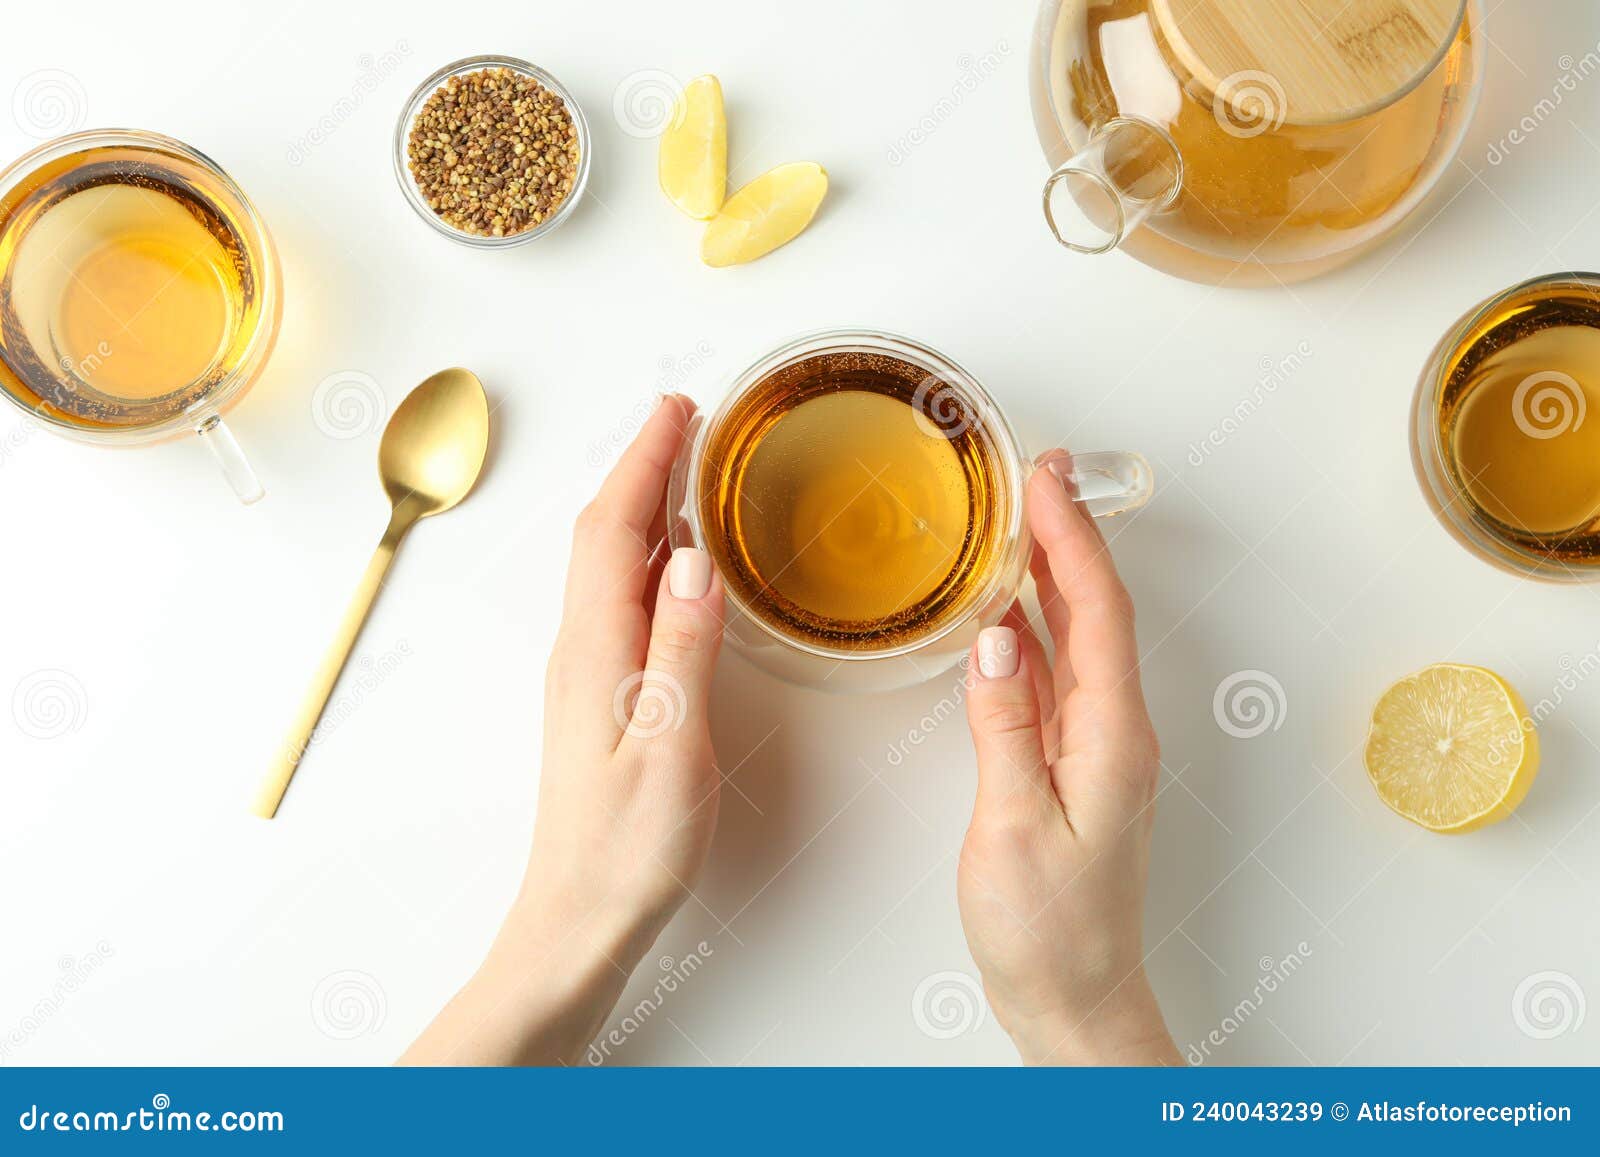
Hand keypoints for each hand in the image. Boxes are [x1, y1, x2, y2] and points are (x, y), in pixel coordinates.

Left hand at [403, 395, 724, 1064]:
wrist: (578, 918)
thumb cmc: (627, 848)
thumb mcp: (671, 747)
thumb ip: (684, 649)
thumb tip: (698, 559)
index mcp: (597, 649)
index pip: (615, 529)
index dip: (644, 461)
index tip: (678, 408)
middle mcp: (582, 649)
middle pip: (604, 533)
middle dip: (641, 466)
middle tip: (685, 417)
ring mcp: (587, 672)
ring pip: (608, 562)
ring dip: (642, 504)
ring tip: (684, 465)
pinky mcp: (601, 696)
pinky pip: (619, 597)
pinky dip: (646, 555)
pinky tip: (676, 562)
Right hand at [957, 452, 1179, 1065]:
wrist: (1074, 1000)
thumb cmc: (1049, 930)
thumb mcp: (1015, 827)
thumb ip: (1005, 728)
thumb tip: (995, 640)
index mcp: (1112, 736)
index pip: (1097, 610)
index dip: (1072, 538)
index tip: (1046, 479)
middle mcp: (1115, 731)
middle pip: (1096, 610)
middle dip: (1069, 535)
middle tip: (1039, 472)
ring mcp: (1097, 747)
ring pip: (1077, 637)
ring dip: (1051, 574)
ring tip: (1021, 520)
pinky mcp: (1073, 765)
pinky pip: (1056, 676)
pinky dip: (1033, 629)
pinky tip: (1006, 614)